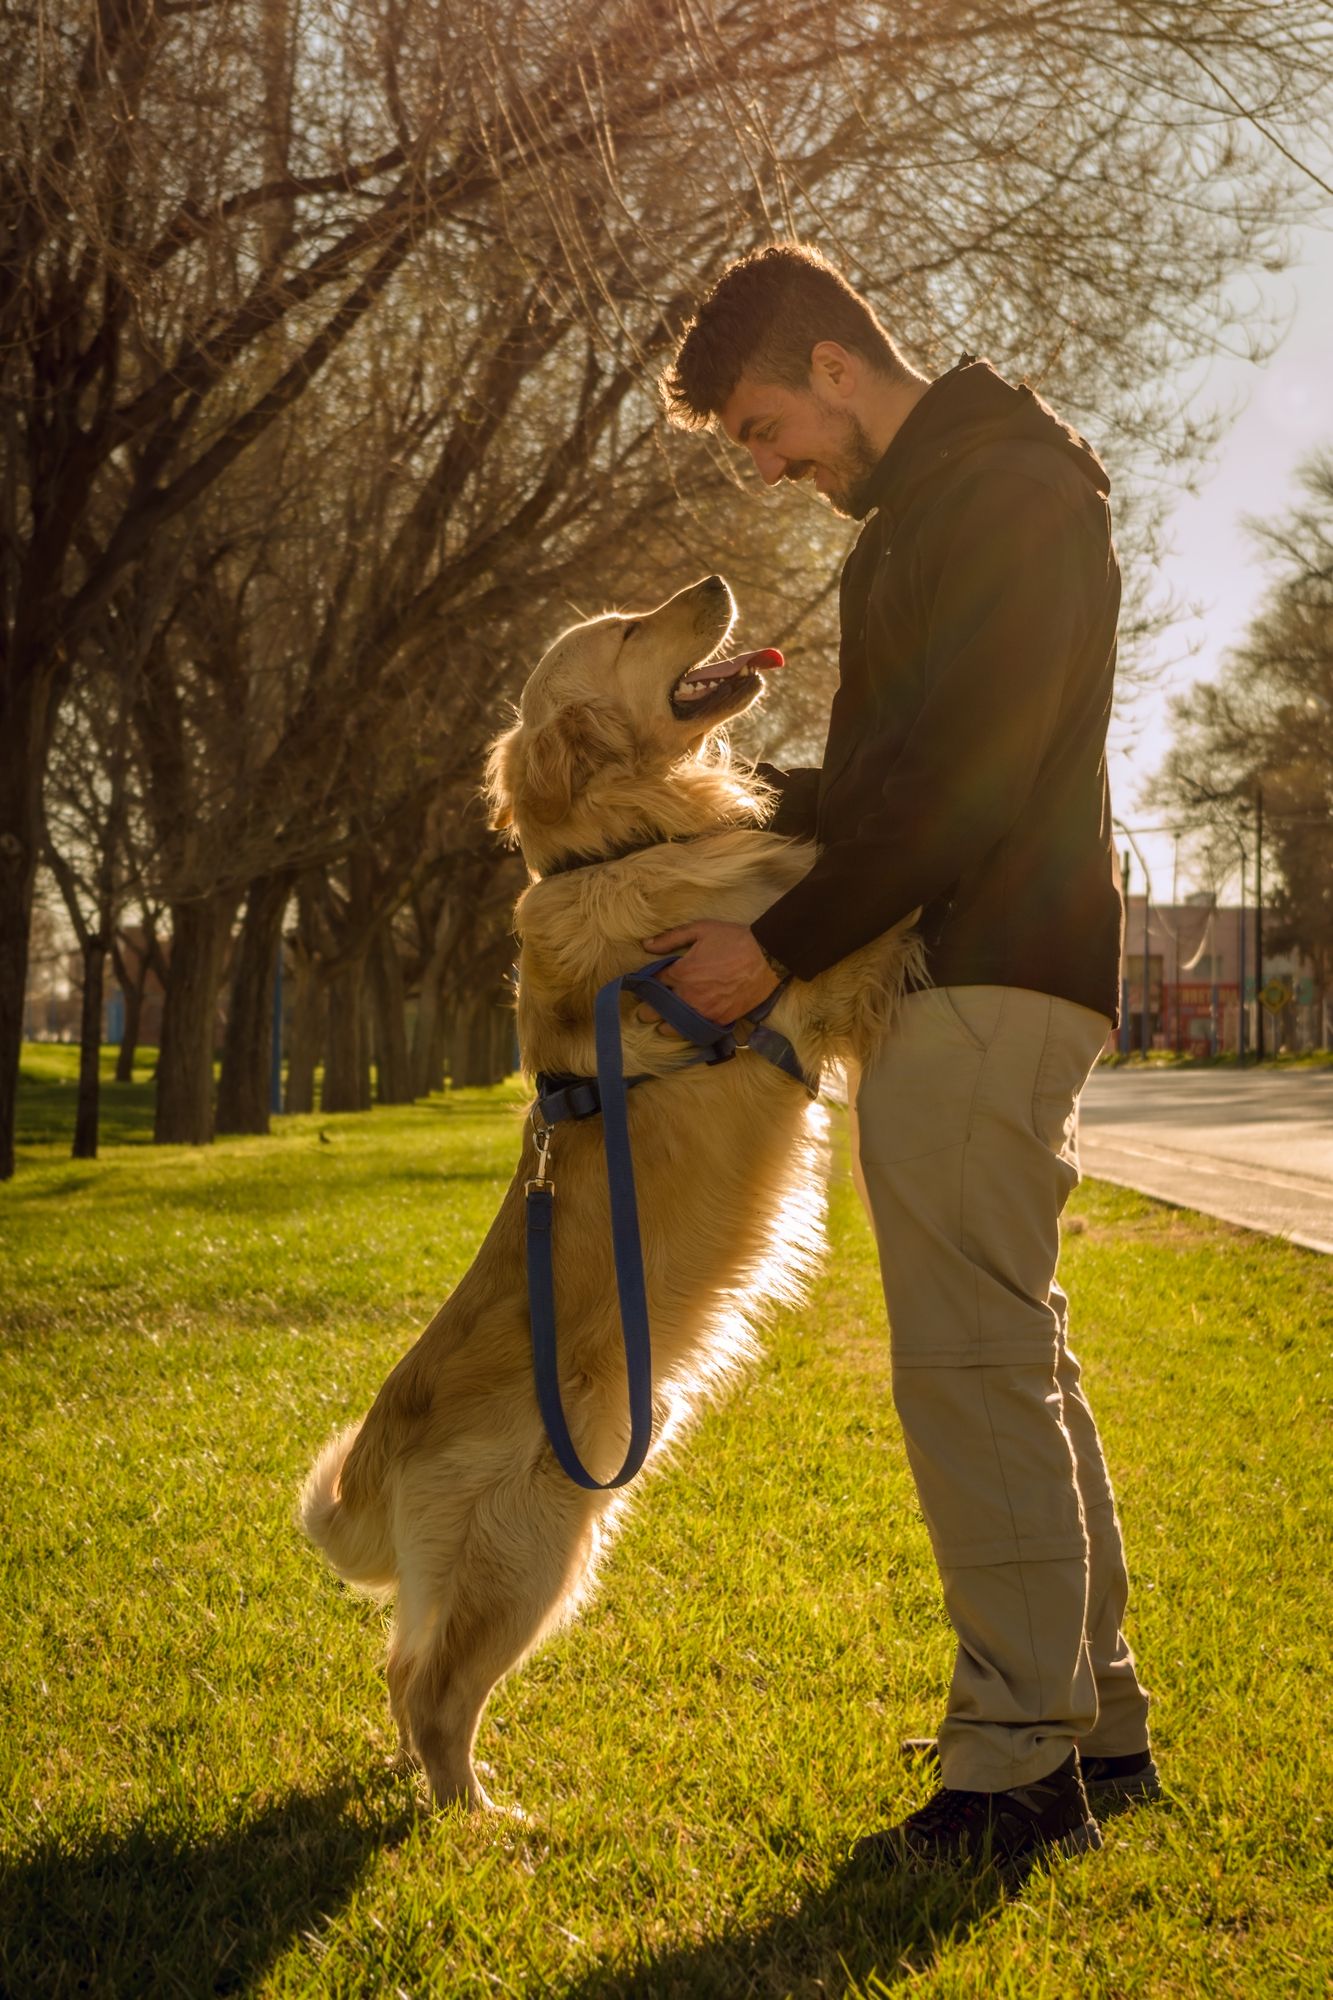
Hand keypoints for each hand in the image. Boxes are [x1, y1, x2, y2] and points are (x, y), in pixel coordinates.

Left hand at [637, 920, 780, 1029]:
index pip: (653, 983)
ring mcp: (705, 1011)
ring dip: (666, 1025)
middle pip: (658, 1009)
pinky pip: (698, 1030)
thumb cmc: (734, 939)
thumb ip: (671, 938)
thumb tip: (646, 945)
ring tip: (662, 1025)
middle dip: (648, 1010)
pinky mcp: (721, 1020)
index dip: (647, 984)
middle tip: (644, 1012)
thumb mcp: (700, 930)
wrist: (767, 956)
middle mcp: (689, 996)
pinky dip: (690, 1030)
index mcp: (681, 973)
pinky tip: (687, 1028)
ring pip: (675, 1026)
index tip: (644, 987)